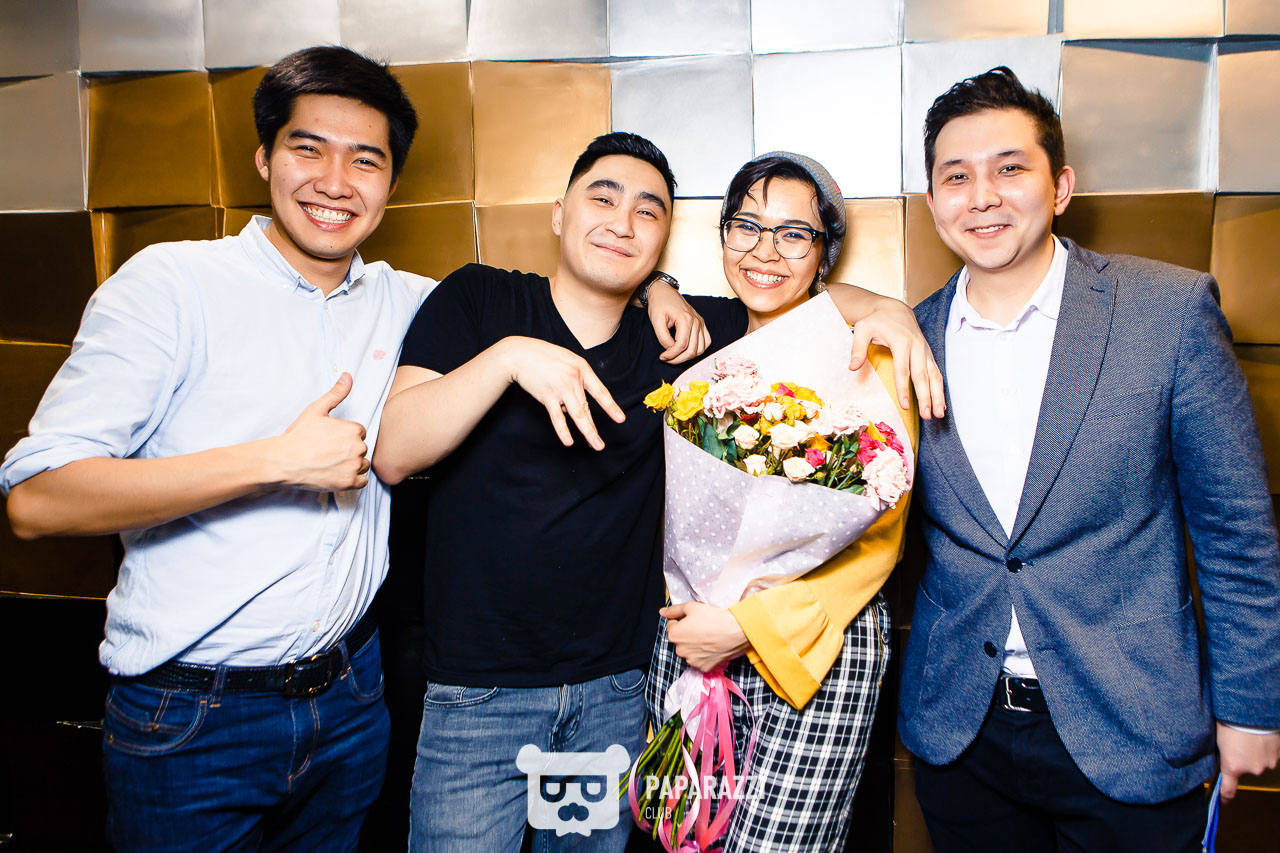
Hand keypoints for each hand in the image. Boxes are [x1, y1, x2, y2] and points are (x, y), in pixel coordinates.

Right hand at [272, 373, 369, 490]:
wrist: (284, 461)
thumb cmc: (298, 436)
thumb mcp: (316, 410)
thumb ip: (336, 394)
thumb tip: (348, 376)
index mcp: (353, 430)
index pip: (358, 433)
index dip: (344, 437)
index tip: (330, 440)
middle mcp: (357, 448)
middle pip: (361, 449)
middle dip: (348, 451)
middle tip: (327, 453)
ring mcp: (353, 466)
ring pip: (362, 465)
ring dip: (351, 465)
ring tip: (331, 463)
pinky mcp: (349, 483)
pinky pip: (362, 482)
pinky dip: (352, 479)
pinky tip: (337, 474)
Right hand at [503, 337, 624, 449]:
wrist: (520, 353)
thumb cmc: (544, 357)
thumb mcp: (566, 361)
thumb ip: (573, 382)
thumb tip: (571, 408)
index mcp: (582, 368)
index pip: (600, 392)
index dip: (611, 407)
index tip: (620, 419)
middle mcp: (574, 378)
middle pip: (587, 408)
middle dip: (594, 429)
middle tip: (601, 445)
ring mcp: (561, 387)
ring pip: (578, 414)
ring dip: (587, 431)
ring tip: (595, 445)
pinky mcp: (547, 395)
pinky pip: (557, 416)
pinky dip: (563, 430)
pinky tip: (568, 441)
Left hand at [646, 279, 709, 362]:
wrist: (664, 292)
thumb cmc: (659, 304)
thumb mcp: (656, 320)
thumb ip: (662, 337)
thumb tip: (670, 349)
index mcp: (685, 319)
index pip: (681, 345)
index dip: (671, 355)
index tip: (662, 357)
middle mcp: (696, 321)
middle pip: (692, 350)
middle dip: (678, 359)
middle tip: (667, 359)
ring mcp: (701, 323)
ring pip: (700, 349)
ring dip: (688, 357)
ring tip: (675, 356)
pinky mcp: (702, 324)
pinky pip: (706, 342)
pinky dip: (698, 349)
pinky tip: (687, 350)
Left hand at [661, 602, 749, 671]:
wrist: (735, 630)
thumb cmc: (713, 617)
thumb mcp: (691, 607)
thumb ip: (674, 610)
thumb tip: (662, 612)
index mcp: (674, 635)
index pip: (672, 625)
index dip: (681, 620)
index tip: (693, 619)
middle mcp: (680, 650)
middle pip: (680, 640)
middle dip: (687, 634)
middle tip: (701, 627)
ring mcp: (691, 661)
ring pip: (689, 651)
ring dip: (694, 645)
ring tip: (708, 636)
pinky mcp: (703, 668)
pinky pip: (699, 660)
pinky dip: (703, 655)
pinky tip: (712, 646)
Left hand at [848, 296, 945, 419]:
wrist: (895, 309)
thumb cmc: (877, 321)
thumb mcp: (862, 329)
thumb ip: (857, 348)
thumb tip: (852, 368)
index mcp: (902, 342)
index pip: (903, 370)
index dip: (904, 389)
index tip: (904, 406)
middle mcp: (917, 347)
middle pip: (922, 376)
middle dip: (925, 397)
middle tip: (927, 415)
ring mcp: (925, 350)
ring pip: (934, 375)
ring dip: (937, 395)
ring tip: (939, 414)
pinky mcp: (928, 354)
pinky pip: (936, 372)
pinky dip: (940, 388)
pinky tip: (941, 402)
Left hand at [1216, 723, 1279, 800]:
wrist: (1253, 710)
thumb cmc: (1231, 721)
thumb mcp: (1220, 740)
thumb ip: (1224, 755)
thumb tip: (1225, 759)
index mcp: (1233, 766)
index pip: (1228, 790)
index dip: (1225, 799)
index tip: (1223, 803)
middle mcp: (1252, 770)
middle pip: (1247, 770)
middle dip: (1243, 760)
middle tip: (1239, 743)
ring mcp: (1268, 763)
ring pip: (1261, 763)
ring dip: (1256, 754)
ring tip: (1251, 737)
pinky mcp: (1279, 755)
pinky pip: (1271, 755)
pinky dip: (1267, 749)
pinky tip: (1261, 737)